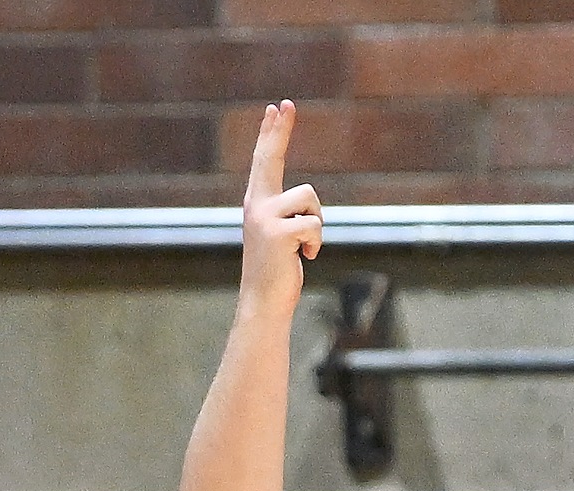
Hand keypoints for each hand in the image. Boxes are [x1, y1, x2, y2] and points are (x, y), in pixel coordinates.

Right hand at [238, 102, 323, 311]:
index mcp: (257, 204)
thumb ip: (287, 214)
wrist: (263, 303)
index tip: (276, 108)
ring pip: (310, 198)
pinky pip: (314, 224)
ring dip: (317, 223)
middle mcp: (256, 205)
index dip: (271, 134)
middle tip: (286, 103)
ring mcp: (264, 218)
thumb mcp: (280, 237)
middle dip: (279, 130)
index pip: (265, 161)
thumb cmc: (276, 273)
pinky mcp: (277, 233)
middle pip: (270, 158)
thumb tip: (304, 200)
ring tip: (304, 246)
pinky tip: (304, 257)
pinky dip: (316, 243)